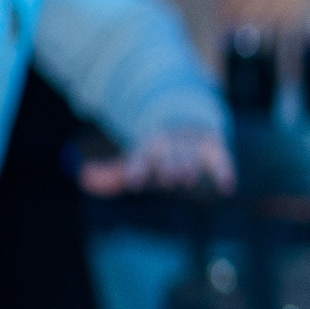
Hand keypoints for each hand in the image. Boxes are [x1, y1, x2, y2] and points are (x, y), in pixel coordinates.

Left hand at [79, 127, 234, 195]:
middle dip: (170, 165)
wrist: (189, 120)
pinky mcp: (216, 148)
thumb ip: (111, 174)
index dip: (139, 169)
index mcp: (150, 146)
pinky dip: (224, 172)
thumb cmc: (159, 151)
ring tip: (188, 179)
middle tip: (168, 179)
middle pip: (171, 155)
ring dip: (191, 165)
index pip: (143, 157)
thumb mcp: (135, 161)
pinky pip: (222, 160)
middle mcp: (173, 143)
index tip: (134, 184)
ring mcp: (195, 144)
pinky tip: (226, 188)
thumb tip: (82, 178)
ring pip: (193, 154)